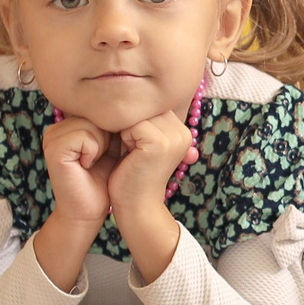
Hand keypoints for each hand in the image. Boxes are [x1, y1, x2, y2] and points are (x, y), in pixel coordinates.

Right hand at [34, 117, 116, 291]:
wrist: (90, 210)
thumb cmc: (106, 180)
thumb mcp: (117, 144)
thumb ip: (119, 121)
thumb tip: (140, 97)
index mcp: (72, 121)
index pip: (104, 106)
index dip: (119, 124)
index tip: (120, 144)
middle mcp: (59, 125)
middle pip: (99, 111)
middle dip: (113, 133)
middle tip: (106, 154)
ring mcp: (53, 136)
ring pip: (93, 122)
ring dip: (105, 143)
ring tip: (95, 160)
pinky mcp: (53, 148)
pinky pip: (86, 135)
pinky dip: (94, 150)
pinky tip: (87, 164)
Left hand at [109, 110, 194, 282]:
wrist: (137, 209)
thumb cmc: (132, 177)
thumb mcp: (140, 144)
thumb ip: (141, 121)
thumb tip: (121, 95)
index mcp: (181, 129)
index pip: (148, 105)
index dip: (132, 121)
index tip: (128, 142)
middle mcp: (183, 130)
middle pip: (143, 106)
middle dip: (128, 123)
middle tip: (127, 149)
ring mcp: (173, 136)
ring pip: (135, 113)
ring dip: (123, 130)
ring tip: (128, 152)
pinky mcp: (159, 142)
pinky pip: (130, 125)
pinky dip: (122, 138)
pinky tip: (127, 155)